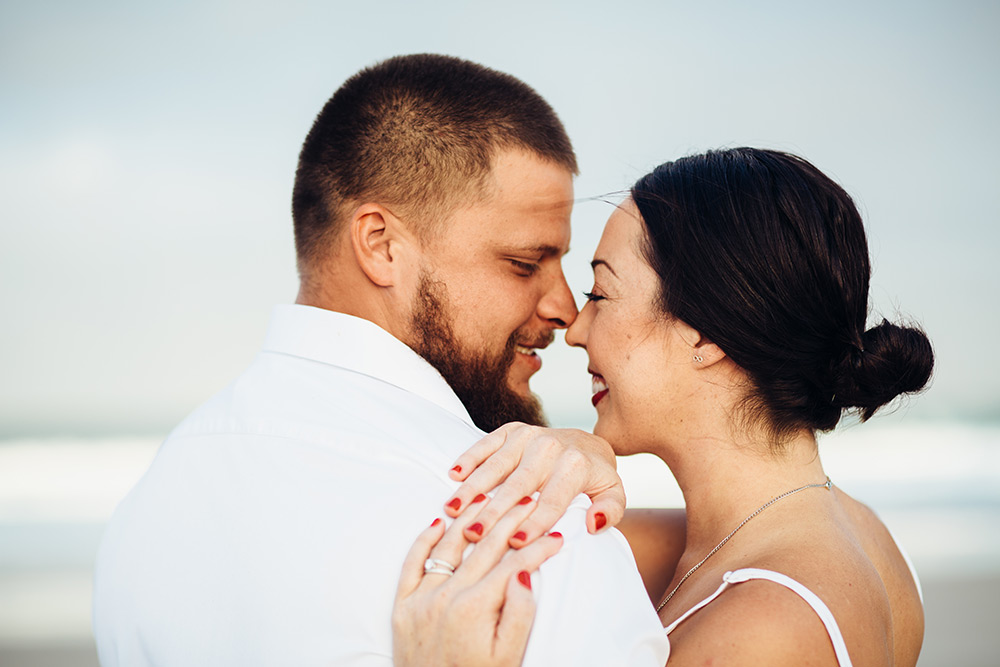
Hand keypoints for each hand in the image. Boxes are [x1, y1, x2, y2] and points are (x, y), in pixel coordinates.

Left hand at [392, 496, 563, 666]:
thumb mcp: (509, 657)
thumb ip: (519, 614)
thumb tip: (525, 572)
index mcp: (475, 608)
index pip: (513, 564)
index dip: (539, 547)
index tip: (558, 534)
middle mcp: (445, 596)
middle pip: (484, 546)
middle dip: (512, 520)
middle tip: (531, 500)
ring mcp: (421, 598)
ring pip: (449, 545)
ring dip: (472, 518)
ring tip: (492, 495)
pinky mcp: (402, 605)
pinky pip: (412, 563)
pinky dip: (425, 539)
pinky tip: (440, 520)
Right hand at [443, 422, 624, 546]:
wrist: (588, 443)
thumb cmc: (596, 480)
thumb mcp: (613, 494)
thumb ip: (610, 510)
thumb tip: (593, 523)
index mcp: (575, 465)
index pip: (551, 501)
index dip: (534, 523)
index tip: (516, 543)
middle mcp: (550, 447)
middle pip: (518, 486)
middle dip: (494, 512)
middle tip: (473, 534)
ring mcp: (529, 436)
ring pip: (496, 466)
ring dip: (472, 488)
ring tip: (452, 509)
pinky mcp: (513, 430)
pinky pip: (487, 443)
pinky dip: (469, 458)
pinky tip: (453, 475)